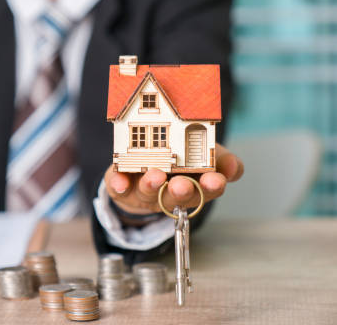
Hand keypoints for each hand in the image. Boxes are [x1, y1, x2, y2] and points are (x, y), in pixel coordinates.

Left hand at [104, 143, 243, 215]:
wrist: (143, 165)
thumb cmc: (180, 159)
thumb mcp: (204, 154)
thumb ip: (220, 159)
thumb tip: (233, 167)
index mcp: (193, 186)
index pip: (206, 190)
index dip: (211, 187)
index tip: (216, 180)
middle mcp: (168, 194)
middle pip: (176, 197)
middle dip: (180, 191)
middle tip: (182, 185)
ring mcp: (144, 192)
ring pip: (148, 193)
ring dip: (152, 186)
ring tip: (155, 176)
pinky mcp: (121, 187)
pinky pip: (118, 188)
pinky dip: (119, 185)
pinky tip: (120, 182)